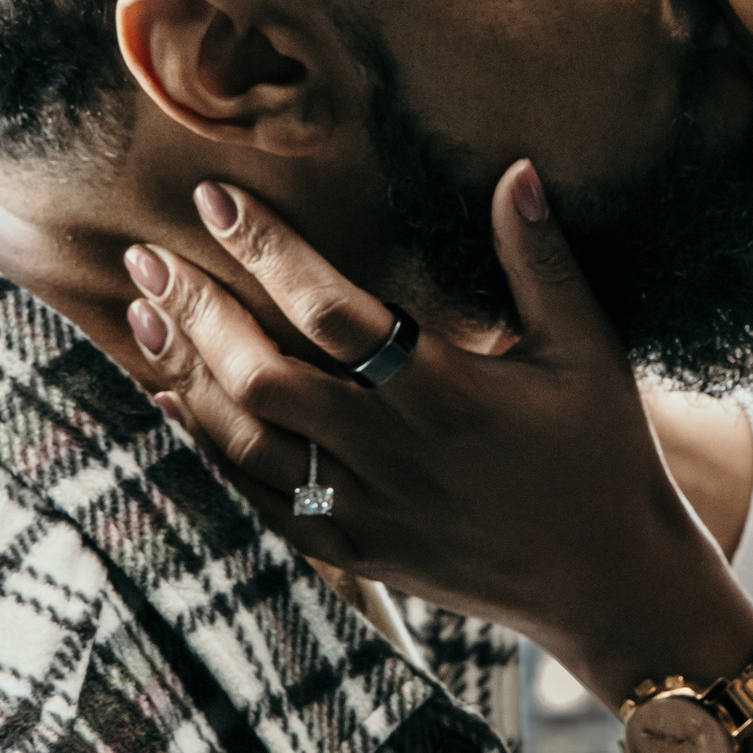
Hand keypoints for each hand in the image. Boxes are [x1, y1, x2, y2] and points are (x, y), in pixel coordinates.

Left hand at [120, 159, 752, 700]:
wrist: (609, 581)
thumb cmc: (604, 454)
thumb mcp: (589, 349)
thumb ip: (542, 262)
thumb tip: (516, 171)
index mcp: (447, 393)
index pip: (334, 312)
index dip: (270, 251)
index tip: (216, 199)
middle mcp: (395, 453)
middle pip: (267, 377)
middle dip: (199, 311)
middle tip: (149, 256)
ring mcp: (370, 510)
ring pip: (249, 443)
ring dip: (188, 373)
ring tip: (143, 313)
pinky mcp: (359, 551)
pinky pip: (260, 506)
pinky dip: (206, 457)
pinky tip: (171, 407)